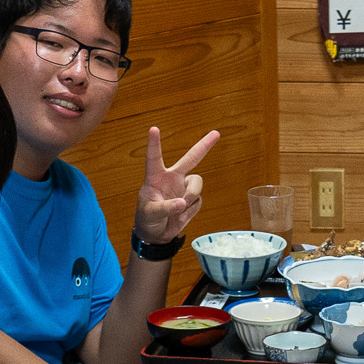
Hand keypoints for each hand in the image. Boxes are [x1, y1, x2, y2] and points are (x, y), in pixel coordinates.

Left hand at [134, 128, 218, 244]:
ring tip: (180, 209)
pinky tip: (180, 217)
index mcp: (156, 177)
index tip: (153, 129)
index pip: (154, 157)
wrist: (156, 235)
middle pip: (191, 158)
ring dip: (191, 196)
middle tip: (216, 133)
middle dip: (204, 146)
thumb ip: (166, 207)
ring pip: (197, 184)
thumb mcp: (151, 214)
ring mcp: (183, 188)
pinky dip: (190, 211)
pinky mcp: (191, 200)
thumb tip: (182, 202)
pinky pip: (198, 201)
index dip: (154, 143)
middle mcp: (172, 178)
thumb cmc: (147, 220)